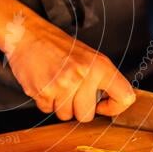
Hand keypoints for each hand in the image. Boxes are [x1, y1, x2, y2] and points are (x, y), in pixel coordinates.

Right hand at [6, 23, 135, 121]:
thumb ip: (101, 79)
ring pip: (66, 115)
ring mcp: (62, 85)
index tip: (103, 105)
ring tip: (56, 85)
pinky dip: (46, 101)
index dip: (114, 107)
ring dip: (60, 105)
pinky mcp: (43, 92)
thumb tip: (109, 102)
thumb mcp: (88, 56)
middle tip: (71, 91)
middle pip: (86, 116)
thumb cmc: (56, 46)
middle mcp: (82, 76)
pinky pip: (48, 111)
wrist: (28, 36)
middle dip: (77, 108)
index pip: (124, 97)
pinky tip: (45, 84)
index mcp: (99, 66)